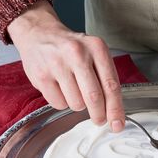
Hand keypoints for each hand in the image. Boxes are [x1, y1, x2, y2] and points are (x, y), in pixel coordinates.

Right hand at [8, 0, 124, 131]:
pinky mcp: (41, 75)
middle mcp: (77, 53)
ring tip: (74, 90)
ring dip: (78, 105)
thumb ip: (106, 79)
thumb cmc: (72, 48)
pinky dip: (62, 102)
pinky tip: (59, 88)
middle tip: (99, 119)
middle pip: (94, 97)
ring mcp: (57, 64)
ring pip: (76, 103)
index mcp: (96, 48)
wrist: (39, 33)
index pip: (111, 85)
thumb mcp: (94, 54)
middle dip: (99, 114)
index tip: (118, 124)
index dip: (115, 109)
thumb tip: (114, 114)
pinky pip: (58, 104)